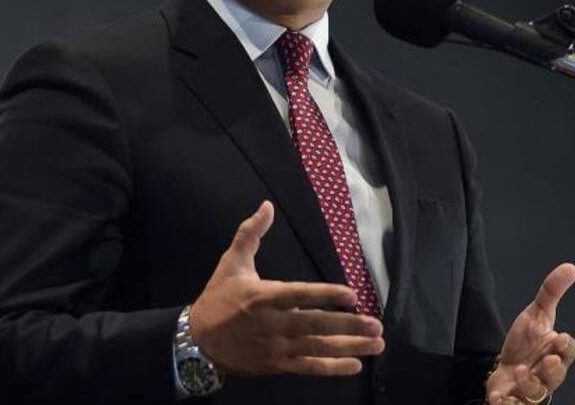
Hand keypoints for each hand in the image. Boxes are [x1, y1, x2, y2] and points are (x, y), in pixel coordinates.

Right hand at [189, 201, 384, 376]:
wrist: (198, 340)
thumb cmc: (219, 298)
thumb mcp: (231, 262)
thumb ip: (250, 234)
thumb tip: (267, 205)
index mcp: (263, 297)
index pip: (300, 295)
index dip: (326, 295)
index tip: (352, 295)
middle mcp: (272, 324)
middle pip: (315, 325)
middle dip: (348, 326)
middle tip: (376, 325)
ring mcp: (276, 347)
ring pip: (317, 348)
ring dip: (349, 347)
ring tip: (376, 343)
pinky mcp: (276, 365)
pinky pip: (307, 368)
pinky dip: (331, 368)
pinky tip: (355, 365)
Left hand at [486, 263, 574, 403]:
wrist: (504, 368)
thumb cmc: (526, 343)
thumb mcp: (536, 314)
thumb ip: (552, 292)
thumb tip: (570, 267)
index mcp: (556, 353)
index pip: (569, 351)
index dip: (566, 347)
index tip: (559, 337)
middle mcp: (547, 374)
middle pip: (556, 375)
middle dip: (552, 369)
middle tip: (546, 359)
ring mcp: (531, 390)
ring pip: (536, 392)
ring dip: (527, 384)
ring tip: (517, 371)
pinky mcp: (515, 401)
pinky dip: (506, 403)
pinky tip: (497, 396)